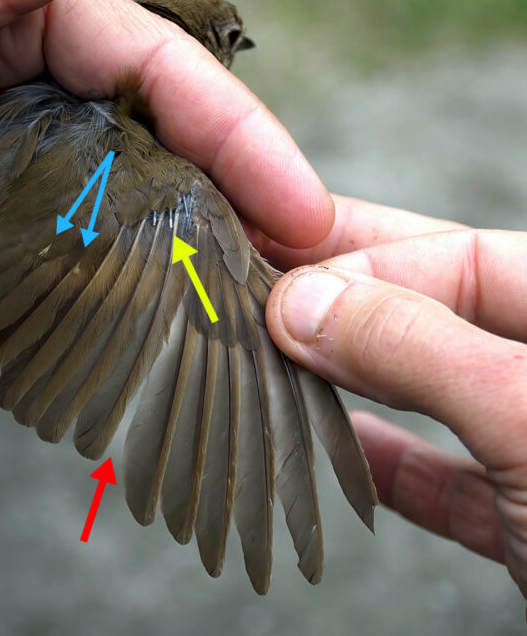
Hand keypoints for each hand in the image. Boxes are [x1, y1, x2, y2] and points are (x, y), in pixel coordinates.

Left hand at [0, 0, 332, 280]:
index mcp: (15, 14)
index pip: (151, 68)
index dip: (235, 133)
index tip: (297, 201)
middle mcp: (21, 82)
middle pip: (153, 137)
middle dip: (230, 196)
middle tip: (294, 266)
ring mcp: (2, 155)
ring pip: (114, 197)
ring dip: (177, 243)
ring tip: (243, 298)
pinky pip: (58, 244)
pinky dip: (106, 274)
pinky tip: (145, 308)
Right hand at [262, 194, 526, 602]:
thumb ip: (417, 348)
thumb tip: (305, 304)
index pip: (463, 255)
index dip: (367, 262)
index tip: (287, 287)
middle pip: (443, 313)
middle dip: (350, 304)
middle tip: (269, 290)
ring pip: (436, 392)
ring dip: (355, 382)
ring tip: (283, 362)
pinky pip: (447, 476)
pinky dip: (386, 463)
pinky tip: (336, 446)